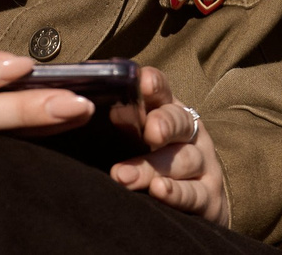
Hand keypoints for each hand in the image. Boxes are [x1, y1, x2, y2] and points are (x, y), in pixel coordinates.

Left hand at [110, 65, 229, 227]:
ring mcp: (203, 164)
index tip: (142, 81)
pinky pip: (194, 194)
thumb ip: (114, 120)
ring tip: (123, 175)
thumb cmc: (152, 162)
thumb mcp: (134, 137)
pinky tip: (159, 190)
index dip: (154, 85)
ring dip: (153, 167)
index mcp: (168, 111)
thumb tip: (72, 102)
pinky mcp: (209, 197)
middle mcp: (190, 133)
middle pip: (179, 121)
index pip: (161, 91)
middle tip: (149, 130)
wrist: (195, 200)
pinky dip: (176, 192)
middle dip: (164, 123)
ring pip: (183, 159)